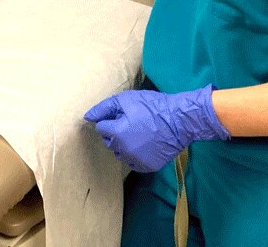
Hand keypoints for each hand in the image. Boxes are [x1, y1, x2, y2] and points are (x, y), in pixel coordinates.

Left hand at [84, 85, 229, 172]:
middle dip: (114, 132)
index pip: (101, 128)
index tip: (122, 115)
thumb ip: (104, 108)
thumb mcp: (126, 100)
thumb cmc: (152, 107)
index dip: (110, 119)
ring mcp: (136, 161)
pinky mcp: (148, 167)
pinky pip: (133, 162)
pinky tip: (145, 144)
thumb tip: (87, 116)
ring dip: (123, 145)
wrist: (180, 120)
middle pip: (109, 141)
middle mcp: (124, 150)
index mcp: (117, 133)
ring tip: (138, 133)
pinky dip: (135, 155)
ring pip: (120, 153)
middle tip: (130, 122)